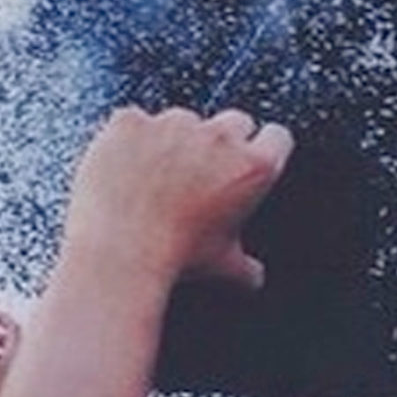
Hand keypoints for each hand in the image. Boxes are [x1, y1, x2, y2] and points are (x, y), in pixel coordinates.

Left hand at [61, 107, 292, 287]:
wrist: (119, 251)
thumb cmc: (175, 258)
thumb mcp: (221, 265)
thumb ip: (245, 266)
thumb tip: (254, 277)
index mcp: (254, 167)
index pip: (277, 137)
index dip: (261, 148)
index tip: (245, 160)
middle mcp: (220, 136)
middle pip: (233, 121)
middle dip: (220, 142)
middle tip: (198, 174)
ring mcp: (174, 123)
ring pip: (181, 119)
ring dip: (172, 138)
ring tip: (152, 177)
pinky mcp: (131, 121)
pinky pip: (133, 121)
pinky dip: (127, 139)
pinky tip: (121, 167)